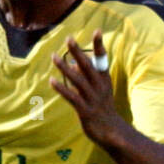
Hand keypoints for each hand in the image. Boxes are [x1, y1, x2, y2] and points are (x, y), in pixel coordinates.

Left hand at [50, 31, 120, 146]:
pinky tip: (51, 81)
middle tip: (68, 38)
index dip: (99, 46)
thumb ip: (86, 76)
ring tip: (54, 57)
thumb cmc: (103, 108)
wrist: (112, 132)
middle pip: (88, 66)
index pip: (102, 60)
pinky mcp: (85, 111)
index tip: (97, 30)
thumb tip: (73, 64)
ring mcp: (93, 99)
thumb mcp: (99, 90)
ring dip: (65, 68)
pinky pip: (72, 98)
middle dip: (78, 52)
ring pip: (78, 80)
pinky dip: (62, 89)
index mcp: (105, 80)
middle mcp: (100, 87)